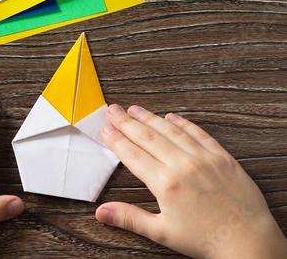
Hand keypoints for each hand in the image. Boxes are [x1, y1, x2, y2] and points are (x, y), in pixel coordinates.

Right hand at [96, 105, 286, 257]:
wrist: (248, 241)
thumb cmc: (206, 240)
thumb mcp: (162, 232)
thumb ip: (129, 218)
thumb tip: (102, 212)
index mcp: (166, 184)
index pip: (132, 154)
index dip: (116, 140)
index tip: (105, 129)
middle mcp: (183, 165)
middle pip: (147, 137)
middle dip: (126, 122)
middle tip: (113, 110)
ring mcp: (204, 158)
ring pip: (170, 130)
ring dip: (150, 117)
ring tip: (135, 109)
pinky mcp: (221, 156)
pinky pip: (198, 133)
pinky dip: (183, 123)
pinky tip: (172, 116)